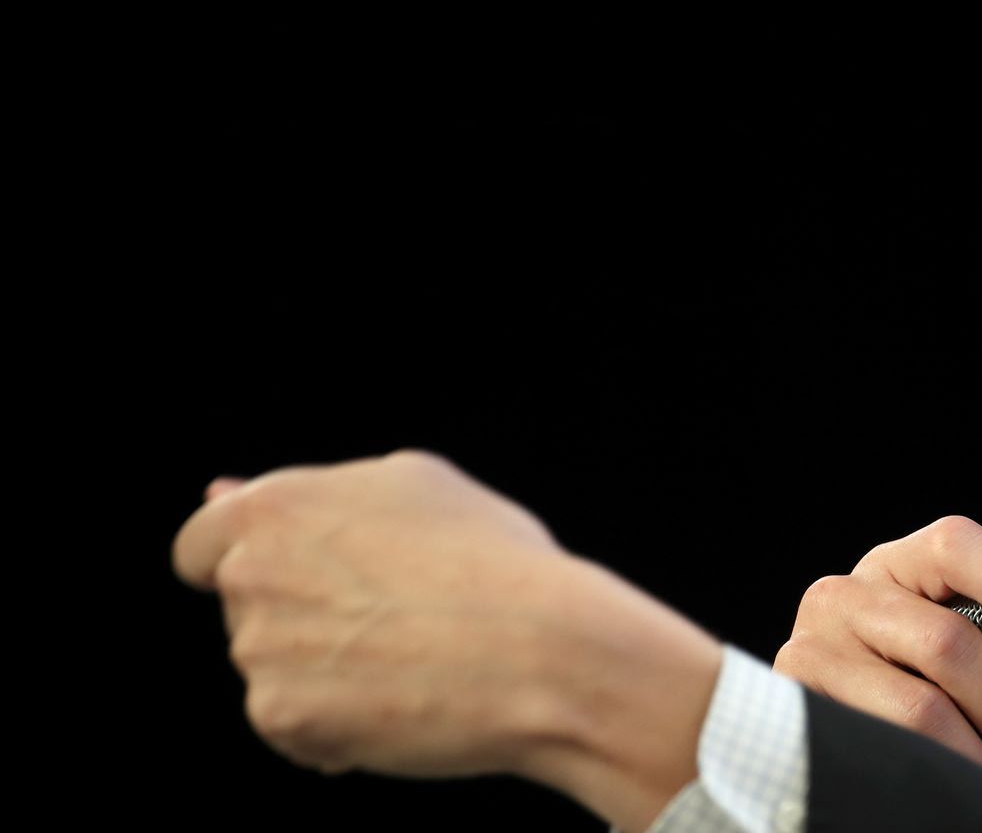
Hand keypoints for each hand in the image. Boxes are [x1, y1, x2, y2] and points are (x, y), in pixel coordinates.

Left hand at [172, 449, 720, 827]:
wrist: (544, 653)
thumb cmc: (495, 560)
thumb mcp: (416, 488)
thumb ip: (318, 492)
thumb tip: (216, 494)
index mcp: (277, 505)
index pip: (200, 546)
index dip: (248, 566)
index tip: (304, 584)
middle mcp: (251, 572)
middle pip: (245, 610)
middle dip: (303, 618)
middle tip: (396, 620)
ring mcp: (260, 648)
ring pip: (275, 670)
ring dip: (324, 674)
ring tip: (413, 663)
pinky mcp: (280, 716)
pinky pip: (295, 729)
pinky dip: (336, 728)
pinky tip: (402, 707)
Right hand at [773, 515, 981, 780]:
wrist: (854, 751)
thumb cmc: (940, 703)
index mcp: (907, 566)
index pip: (958, 543)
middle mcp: (850, 592)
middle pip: (949, 640)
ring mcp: (814, 646)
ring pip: (919, 705)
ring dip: (977, 751)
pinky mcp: (797, 702)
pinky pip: (882, 742)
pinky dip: (937, 768)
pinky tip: (951, 776)